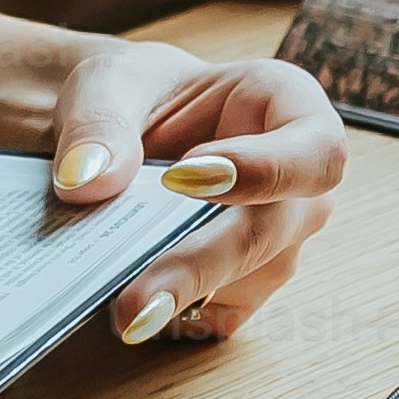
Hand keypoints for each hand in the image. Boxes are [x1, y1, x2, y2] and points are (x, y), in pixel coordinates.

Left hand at [47, 47, 346, 344]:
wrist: (122, 134)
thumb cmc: (139, 93)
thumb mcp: (111, 82)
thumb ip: (99, 122)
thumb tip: (86, 179)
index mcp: (289, 108)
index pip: (312, 150)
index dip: (262, 170)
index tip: (183, 177)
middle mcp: (297, 183)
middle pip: (273, 232)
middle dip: (200, 265)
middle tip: (136, 300)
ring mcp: (276, 240)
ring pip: (244, 280)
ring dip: (180, 296)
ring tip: (116, 310)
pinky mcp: (242, 286)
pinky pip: (217, 313)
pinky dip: (170, 316)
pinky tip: (128, 308)